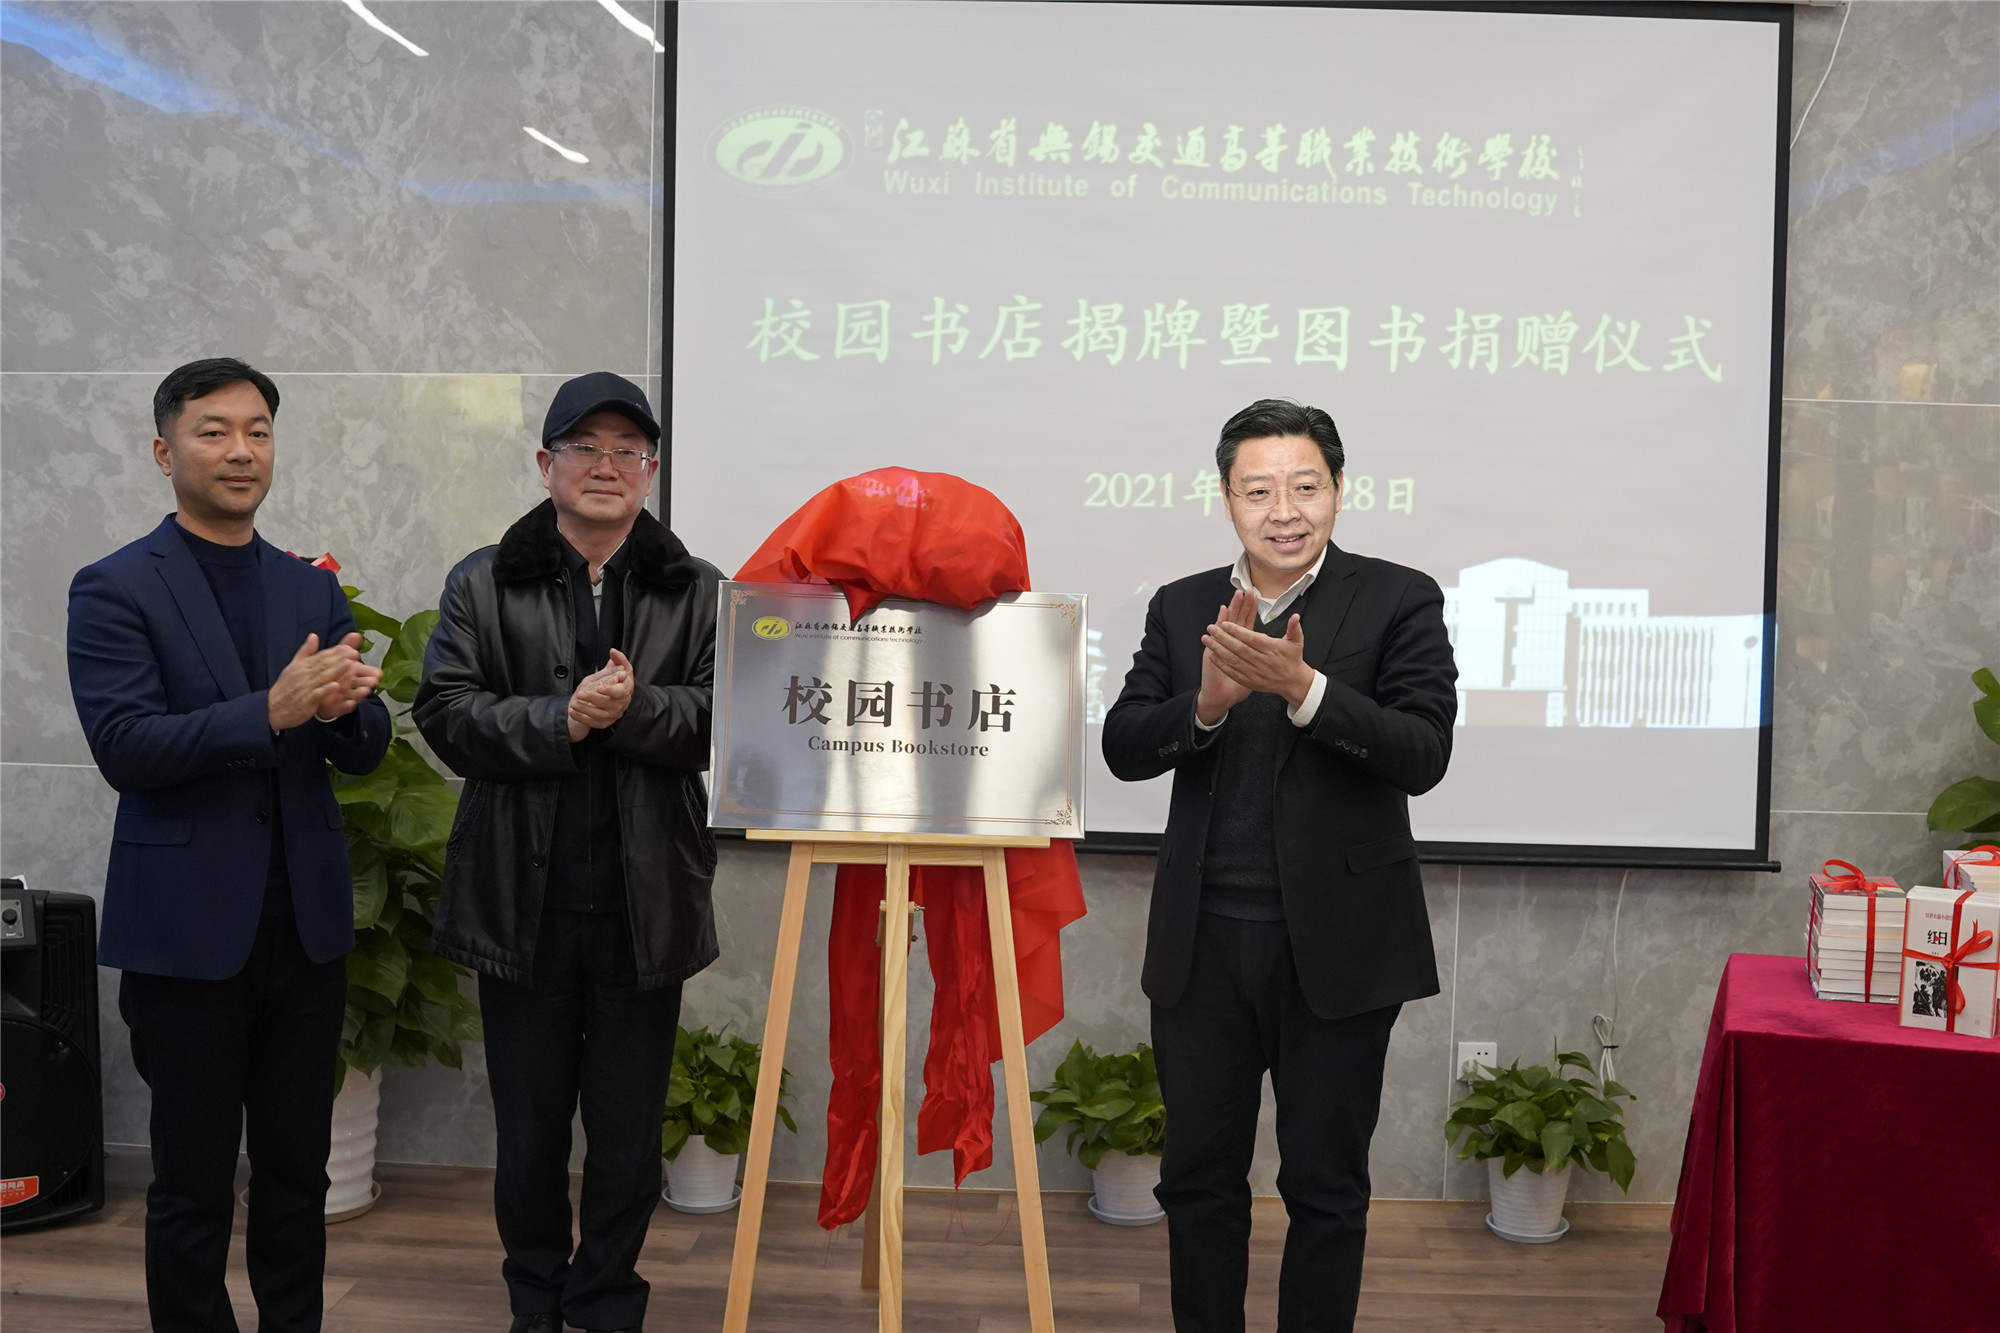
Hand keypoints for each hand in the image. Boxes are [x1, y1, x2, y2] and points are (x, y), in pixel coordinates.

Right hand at [269, 633, 365, 730]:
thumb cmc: (286, 688)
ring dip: (337, 671)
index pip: (321, 656)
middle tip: (354, 652)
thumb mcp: (293, 667)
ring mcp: (305, 688)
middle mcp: (304, 675)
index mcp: (302, 666)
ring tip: (350, 664)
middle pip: (324, 664)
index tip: (350, 647)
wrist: (272, 709)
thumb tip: (314, 635)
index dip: (336, 652)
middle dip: (340, 658)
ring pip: (322, 678)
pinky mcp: (306, 701)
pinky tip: (336, 686)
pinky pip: (317, 694)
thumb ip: (306, 652)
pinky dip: (326, 690)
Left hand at [313, 634, 381, 719]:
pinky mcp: (336, 707)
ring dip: (360, 693)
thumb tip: (355, 633)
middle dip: (367, 682)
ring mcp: (343, 696)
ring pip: (353, 694)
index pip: (362, 670)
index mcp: (349, 673)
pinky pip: (342, 706)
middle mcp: (349, 685)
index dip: (369, 672)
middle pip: (360, 683)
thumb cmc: (331, 675)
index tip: (378, 672)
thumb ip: (346, 646)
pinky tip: (350, 704)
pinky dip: (346, 705)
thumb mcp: (336, 658)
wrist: (316, 695)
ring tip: (365, 691)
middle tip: (375, 681)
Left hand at [567, 648, 633, 740]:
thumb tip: (613, 651)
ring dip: (585, 709)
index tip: (599, 687)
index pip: (620, 692)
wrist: (609, 698)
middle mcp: (621, 704)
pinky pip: (592, 722)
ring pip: (599, 714)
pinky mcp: (604, 723)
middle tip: (580, 693)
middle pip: (608, 703)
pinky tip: (572, 711)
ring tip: (573, 703)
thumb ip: (618, 659)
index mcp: (626, 690)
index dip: (610, 690)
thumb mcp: (617, 669)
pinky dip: (581, 718)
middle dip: (593, 698)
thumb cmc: (614, 681)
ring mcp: (613, 715)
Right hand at [1194, 590, 1257, 725]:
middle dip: (1242, 604)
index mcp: (1241, 646)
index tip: (1254, 596)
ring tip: (1238, 594)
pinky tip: (1223, 610)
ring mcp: (1222, 644)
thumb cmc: (1237, 684)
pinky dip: (1222, 621)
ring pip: (1228, 622)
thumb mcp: (1254, 673)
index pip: (1246, 623)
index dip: (1250, 610)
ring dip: (1233, 608)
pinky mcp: (1215, 647)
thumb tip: (1274, 654)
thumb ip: (1262, 662)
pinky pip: (1221, 631)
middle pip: (1237, 618)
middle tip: (1247, 589)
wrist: (1220, 696)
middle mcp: (1231, 642)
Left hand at [1204, 612, 1315, 709]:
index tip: (1225, 624)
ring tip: (1207, 640)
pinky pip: (1233, 673)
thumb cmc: (1293, 660)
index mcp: (1272, 649)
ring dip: (1218, 650)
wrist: (1293, 682)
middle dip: (1223, 638)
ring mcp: (1255, 673)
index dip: (1237, 631)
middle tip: (1211, 628)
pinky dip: (1222, 665)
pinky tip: (1212, 656)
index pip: (1251, 639)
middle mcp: (1262, 661)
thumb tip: (1295, 616)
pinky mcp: (1250, 682)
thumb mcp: (1297, 642)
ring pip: (1234, 660)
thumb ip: (1294, 628)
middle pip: (1239, 648)